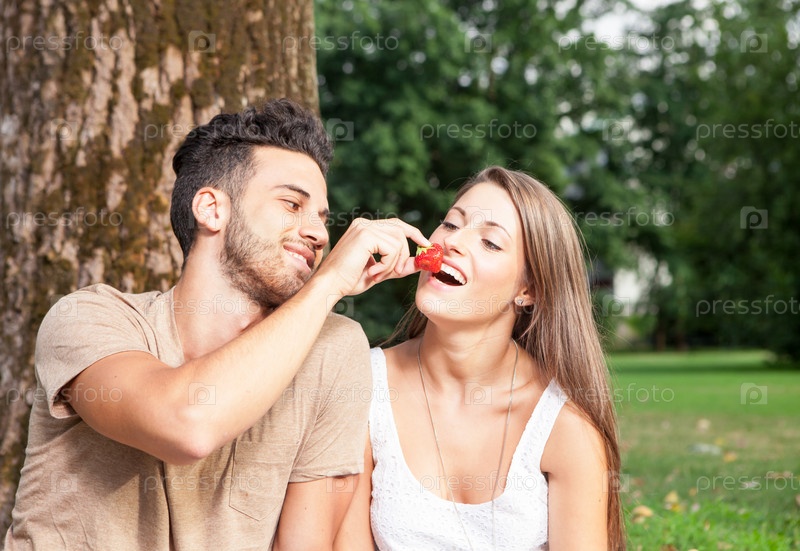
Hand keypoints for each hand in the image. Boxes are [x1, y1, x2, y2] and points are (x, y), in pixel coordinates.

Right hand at [314, 217, 429, 297]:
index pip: (396, 224)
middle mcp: (364, 223)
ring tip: (378, 275)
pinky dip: (387, 265)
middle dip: (405, 253)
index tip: (426, 245)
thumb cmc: (349, 280)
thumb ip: (398, 264)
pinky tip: (373, 273)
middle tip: (397, 272)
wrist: (330, 286)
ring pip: (398, 242)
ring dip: (393, 264)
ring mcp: (364, 227)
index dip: (414, 233)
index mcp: (365, 228)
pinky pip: (392, 249)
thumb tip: (421, 262)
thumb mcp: (381, 271)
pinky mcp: (365, 235)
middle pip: (401, 230)